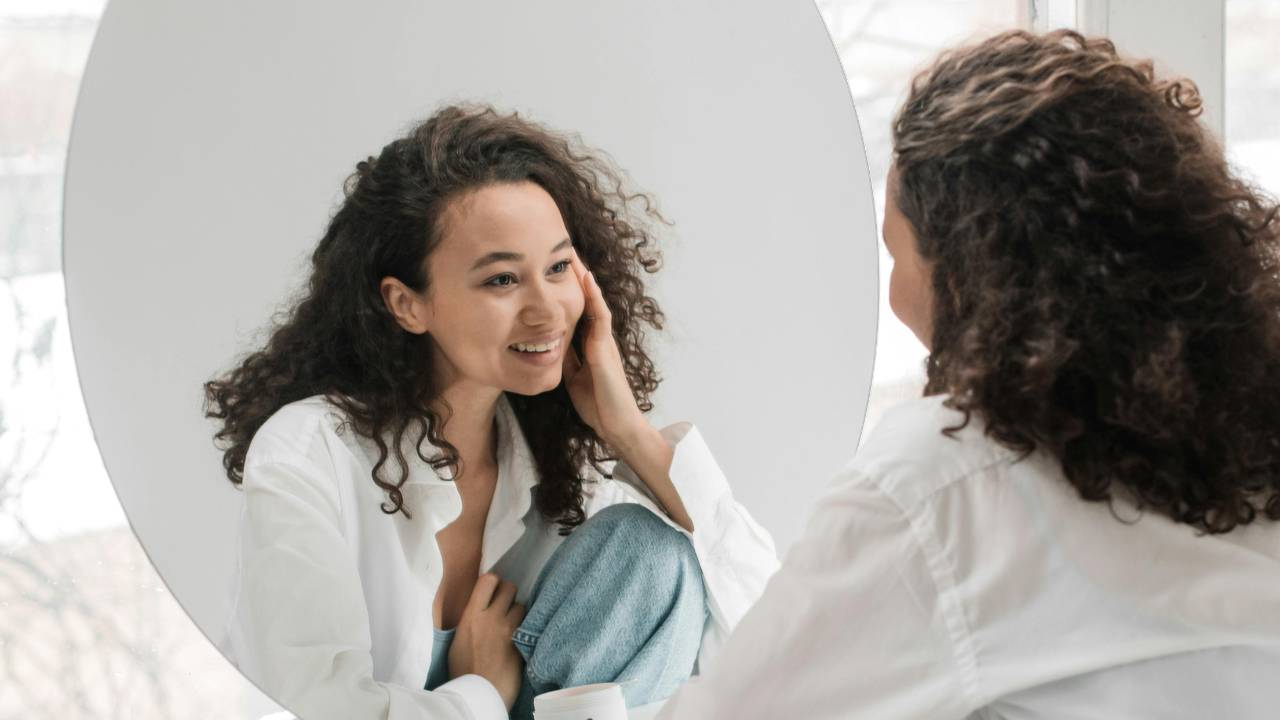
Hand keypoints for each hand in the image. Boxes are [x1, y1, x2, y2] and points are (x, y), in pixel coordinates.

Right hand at [447, 573, 525, 710]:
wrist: (479, 694)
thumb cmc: (463, 670)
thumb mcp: (458, 639)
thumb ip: (471, 619)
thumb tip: (479, 606)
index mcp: (471, 616)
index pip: (488, 580)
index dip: (493, 582)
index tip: (492, 590)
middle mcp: (491, 617)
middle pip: (509, 587)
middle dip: (508, 594)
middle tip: (505, 606)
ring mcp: (509, 629)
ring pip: (522, 605)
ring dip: (518, 612)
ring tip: (512, 624)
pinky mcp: (522, 642)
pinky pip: (528, 624)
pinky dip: (525, 627)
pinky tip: (520, 637)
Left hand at [562, 249, 648, 447]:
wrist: (617, 425)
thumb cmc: (598, 404)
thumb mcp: (573, 376)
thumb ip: (566, 358)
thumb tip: (548, 343)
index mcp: (590, 344)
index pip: (577, 310)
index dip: (567, 290)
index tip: (553, 268)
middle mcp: (599, 338)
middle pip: (586, 299)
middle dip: (575, 276)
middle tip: (562, 249)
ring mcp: (605, 341)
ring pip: (594, 302)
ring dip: (585, 278)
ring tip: (573, 254)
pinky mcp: (606, 349)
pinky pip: (601, 317)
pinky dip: (594, 296)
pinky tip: (587, 279)